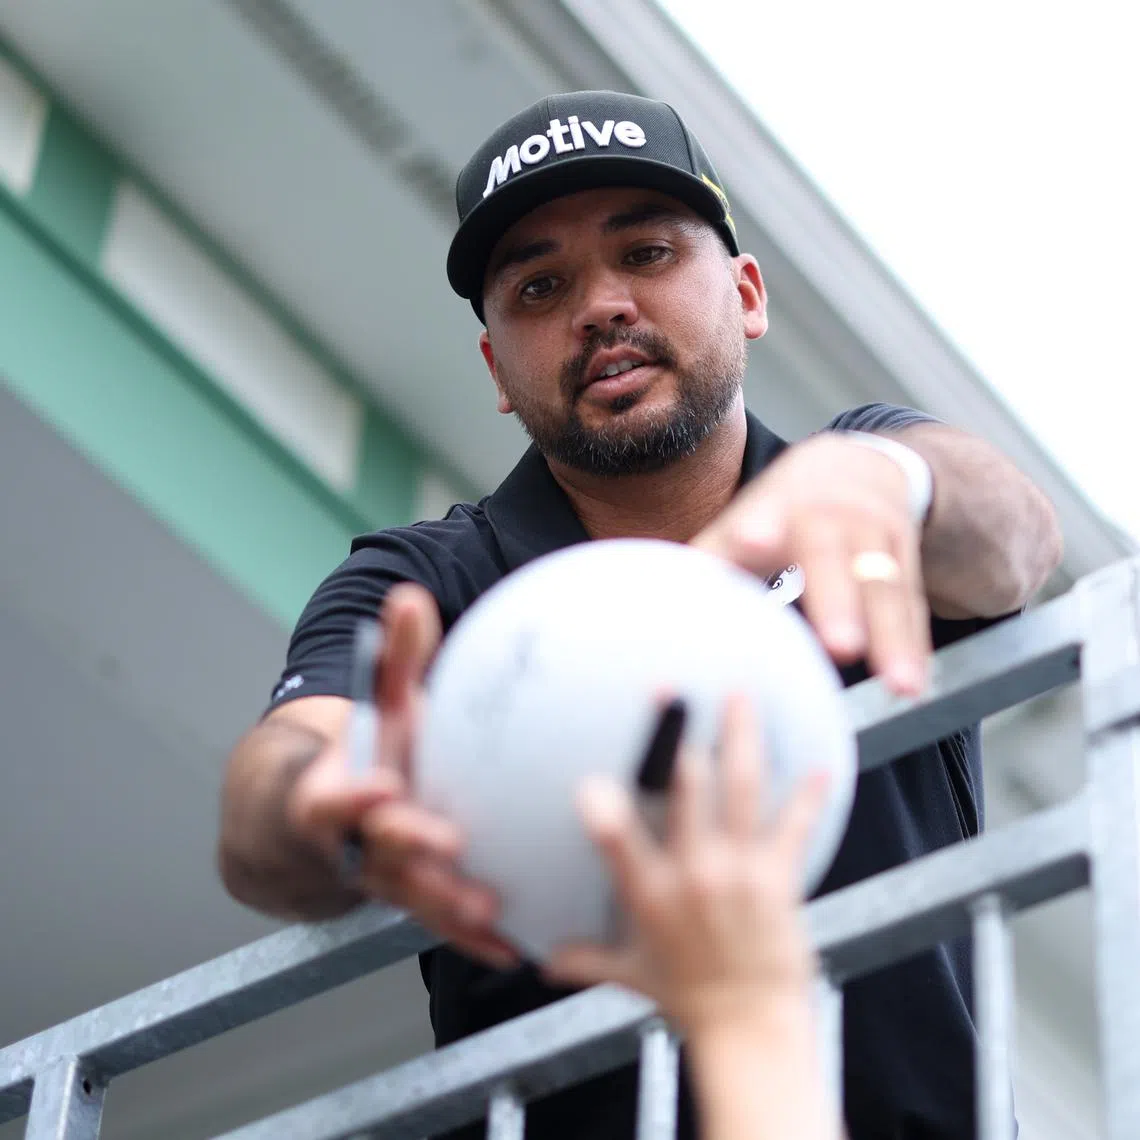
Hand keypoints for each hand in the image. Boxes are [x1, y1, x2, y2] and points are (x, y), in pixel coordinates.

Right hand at [289, 582, 518, 968]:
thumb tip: (408, 596)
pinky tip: (516, 948)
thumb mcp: (379, 705)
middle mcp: (355, 844)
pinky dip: (476, 940)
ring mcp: (386, 881)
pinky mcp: (418, 903)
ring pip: (413, 900)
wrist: (335, 819)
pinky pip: (444, 926)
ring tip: (492, 912)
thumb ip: (394, 659)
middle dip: (410, 851)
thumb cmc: (370, 750)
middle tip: (450, 846)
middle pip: (377, 853)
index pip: (334, 799)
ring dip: (449, 908)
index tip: (381, 783)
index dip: (352, 794)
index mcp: (337, 796)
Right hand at [543, 696, 825, 1039]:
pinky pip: (792, 826)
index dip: (604, 809)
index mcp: (650, 893)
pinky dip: (806, 795)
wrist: (750, 1028)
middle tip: (676, 692)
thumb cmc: (689, 1000)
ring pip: (741, 790)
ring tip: (740, 699)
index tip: (592, 778)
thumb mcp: (629, 974)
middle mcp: (693, 874)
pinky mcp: (777, 880)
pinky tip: (818, 766)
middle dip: (682, 736)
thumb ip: (586, 958)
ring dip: (742, 739)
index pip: (618, 843)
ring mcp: (738, 872)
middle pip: (689, 791)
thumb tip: (547, 959)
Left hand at [693, 434, 930, 693]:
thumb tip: (651, 598)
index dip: (758, 531)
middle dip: (838, 602)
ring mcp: (876, 539)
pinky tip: (914, 684)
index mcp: (779, 506)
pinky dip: (914, 648)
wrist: (862, 464)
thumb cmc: (785, 507)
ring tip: (900, 685)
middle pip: (834, 560)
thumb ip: (710, 557)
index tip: (752, 544)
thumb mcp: (748, 517)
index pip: (764, 517)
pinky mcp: (906, 562)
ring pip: (886, 590)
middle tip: (841, 645)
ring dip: (893, 640)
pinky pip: (912, 610)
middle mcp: (832, 518)